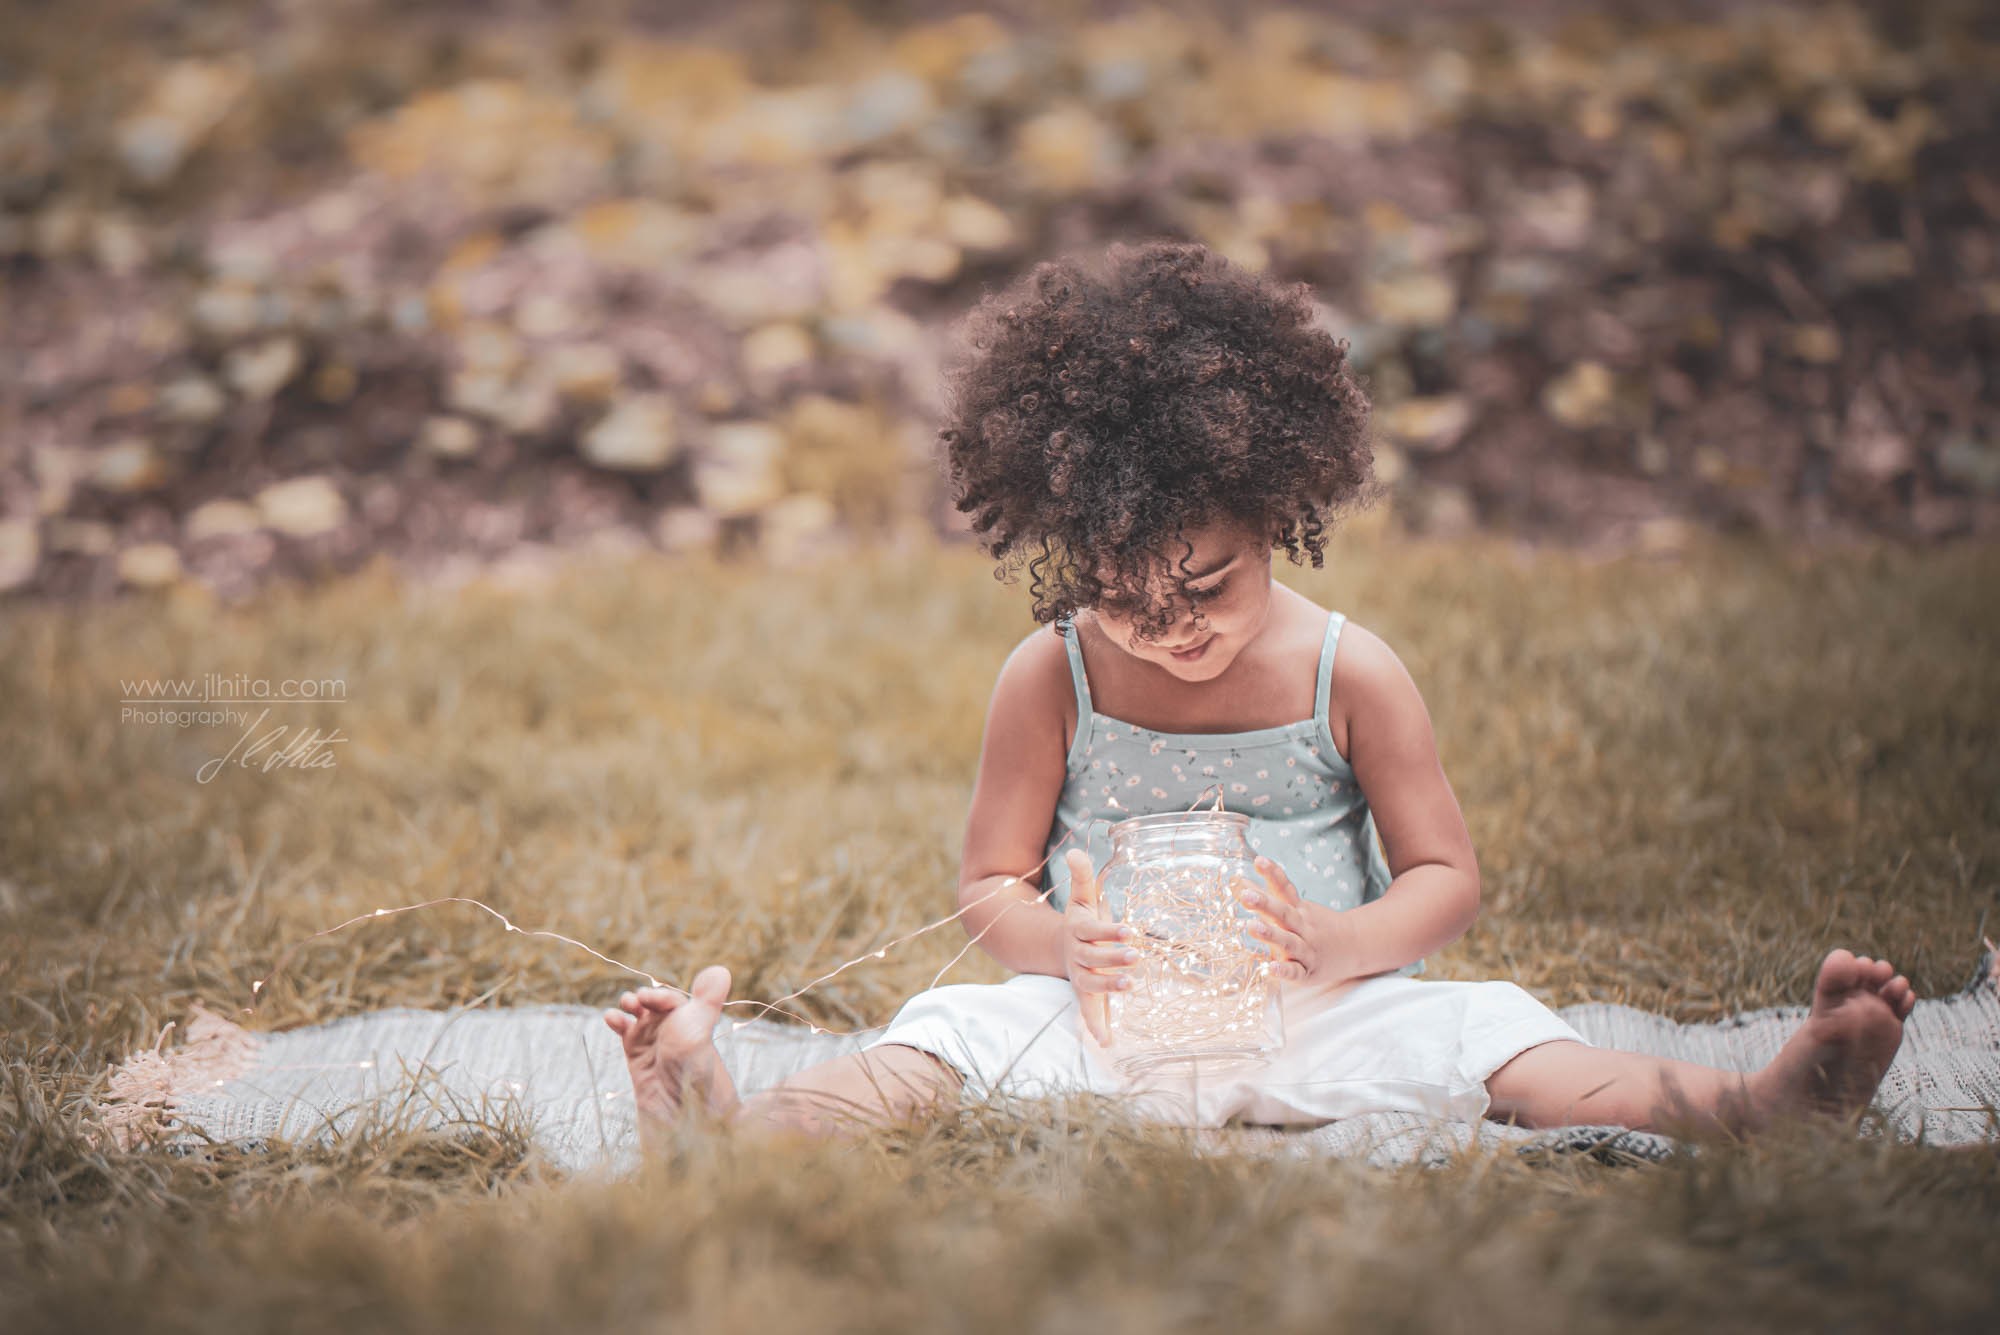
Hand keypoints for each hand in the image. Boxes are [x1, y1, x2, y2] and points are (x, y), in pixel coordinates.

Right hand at [1061, 848, 1135, 1045]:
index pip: (1094, 931)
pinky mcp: (1087, 995)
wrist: (1060, 950)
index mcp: (1078, 931)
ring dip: (1110, 987)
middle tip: (1136, 957)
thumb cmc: (1080, 922)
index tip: (1130, 931)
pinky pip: (1088, 1012)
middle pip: (1093, 958)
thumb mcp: (1081, 898)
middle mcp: (1078, 956)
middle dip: (1114, 958)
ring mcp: (1081, 977)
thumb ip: (1081, 876)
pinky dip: (1095, 1026)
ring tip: (1130, 985)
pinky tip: (1106, 1041)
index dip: (1110, 932)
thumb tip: (1076, 851)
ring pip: (1093, 983)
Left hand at [1238, 855, 1339, 984]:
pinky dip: (1284, 971)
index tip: (1259, 860)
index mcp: (1299, 910)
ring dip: (1271, 935)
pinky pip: (1295, 972)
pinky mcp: (1307, 972)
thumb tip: (1240, 881)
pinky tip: (1270, 968)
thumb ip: (1269, 896)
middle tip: (1245, 895)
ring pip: (1289, 942)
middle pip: (1284, 914)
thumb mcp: (1295, 908)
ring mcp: (1306, 950)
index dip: (1273, 874)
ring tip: (1252, 926)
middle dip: (1265, 904)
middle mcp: (1303, 927)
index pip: (1285, 889)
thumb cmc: (1316, 926)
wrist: (1355, 946)